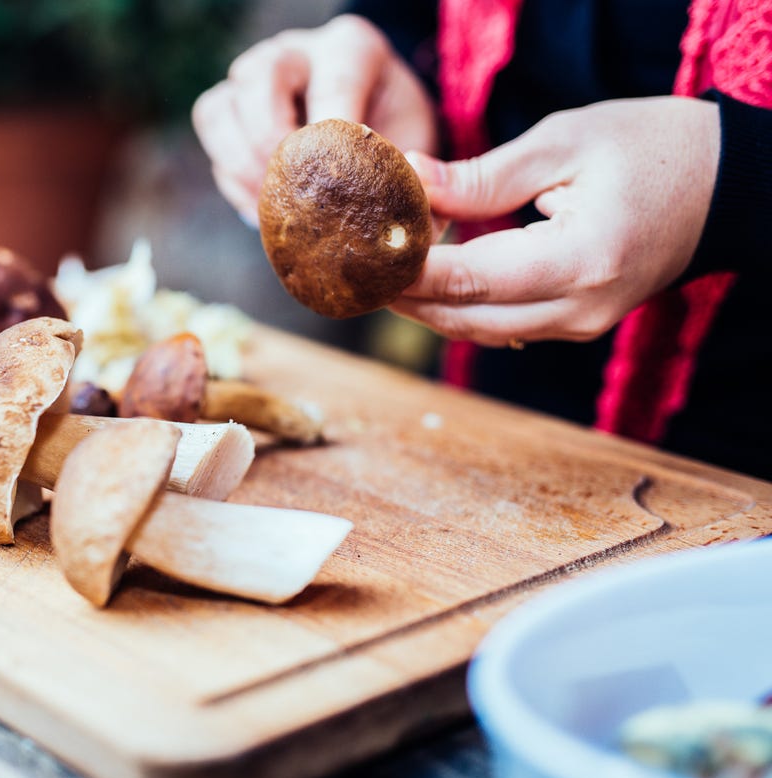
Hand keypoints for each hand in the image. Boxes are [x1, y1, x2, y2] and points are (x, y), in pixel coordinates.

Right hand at [192, 14, 438, 223]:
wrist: (371, 131)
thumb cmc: (395, 132)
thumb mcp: (418, 145)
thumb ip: (417, 180)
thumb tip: (404, 231)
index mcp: (350, 48)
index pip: (334, 81)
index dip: (331, 131)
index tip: (339, 178)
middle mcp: (294, 54)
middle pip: (258, 78)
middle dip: (271, 140)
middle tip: (292, 190)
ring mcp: (252, 82)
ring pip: (219, 108)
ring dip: (240, 163)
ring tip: (271, 207)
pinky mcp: (229, 114)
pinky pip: (214, 145)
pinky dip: (234, 182)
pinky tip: (263, 212)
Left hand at [392, 97, 720, 346]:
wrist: (725, 184)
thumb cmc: (652, 148)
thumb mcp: (564, 144)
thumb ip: (481, 177)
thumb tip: (409, 184)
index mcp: (582, 260)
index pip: (470, 281)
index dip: (409, 272)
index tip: (363, 253)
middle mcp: (581, 309)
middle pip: (466, 319)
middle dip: (405, 297)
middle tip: (355, 268)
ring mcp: (582, 325)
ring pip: (480, 332)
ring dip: (427, 307)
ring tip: (380, 272)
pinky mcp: (577, 324)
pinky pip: (503, 326)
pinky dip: (460, 307)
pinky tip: (427, 281)